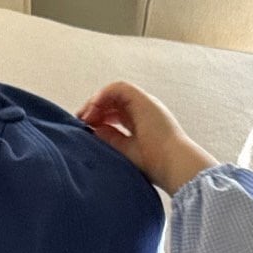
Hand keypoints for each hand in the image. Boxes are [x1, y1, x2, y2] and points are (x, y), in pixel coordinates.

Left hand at [75, 80, 215, 193]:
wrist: (172, 164)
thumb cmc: (154, 164)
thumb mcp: (126, 151)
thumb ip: (111, 138)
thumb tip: (94, 129)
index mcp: (142, 123)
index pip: (116, 114)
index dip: (100, 118)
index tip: (86, 128)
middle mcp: (144, 110)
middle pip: (114, 102)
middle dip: (95, 109)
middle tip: (80, 120)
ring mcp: (144, 103)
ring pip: (116, 92)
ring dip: (97, 101)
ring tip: (85, 116)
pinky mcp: (143, 99)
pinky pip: (119, 87)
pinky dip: (104, 94)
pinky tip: (93, 107)